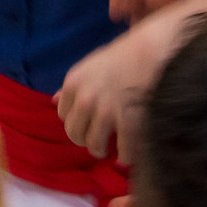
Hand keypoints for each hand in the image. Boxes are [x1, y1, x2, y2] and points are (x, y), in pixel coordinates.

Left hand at [57, 13, 179, 160]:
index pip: (63, 115)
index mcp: (73, 83)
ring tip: (111, 149)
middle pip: (74, 134)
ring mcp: (106, 112)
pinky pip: (123, 151)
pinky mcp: (128, 122)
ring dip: (102, 150)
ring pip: (94, 146)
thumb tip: (54, 100)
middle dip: (85, 139)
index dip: (76, 120)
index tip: (87, 122)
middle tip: (97, 139)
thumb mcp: (90, 66)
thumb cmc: (122, 55)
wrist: (151, 51)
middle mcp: (85, 99)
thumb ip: (73, 86)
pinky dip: (127, 155)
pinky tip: (129, 152)